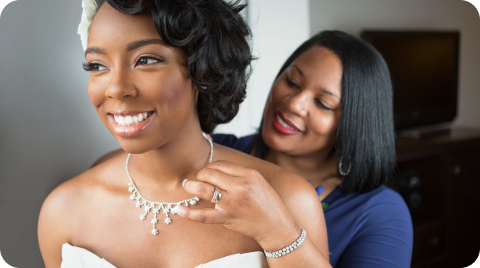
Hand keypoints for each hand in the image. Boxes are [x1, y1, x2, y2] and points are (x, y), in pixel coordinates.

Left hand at [176, 160, 299, 250]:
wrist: (276, 226)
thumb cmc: (267, 203)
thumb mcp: (258, 181)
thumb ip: (239, 174)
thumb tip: (215, 168)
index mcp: (249, 174)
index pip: (221, 164)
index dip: (210, 167)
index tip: (208, 172)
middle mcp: (240, 186)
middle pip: (210, 173)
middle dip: (200, 174)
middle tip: (197, 179)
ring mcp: (232, 202)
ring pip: (204, 189)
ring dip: (191, 185)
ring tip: (186, 184)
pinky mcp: (227, 218)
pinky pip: (203, 215)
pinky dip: (189, 213)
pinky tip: (179, 209)